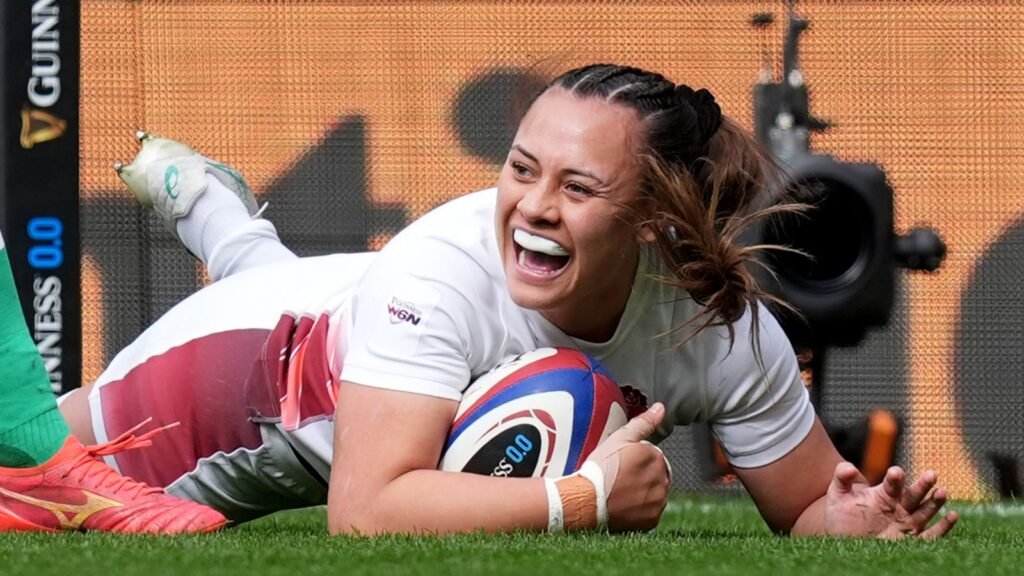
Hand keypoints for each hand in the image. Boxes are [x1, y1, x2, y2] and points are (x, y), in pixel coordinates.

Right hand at [585, 402, 670, 531]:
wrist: (586, 500)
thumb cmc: (599, 468)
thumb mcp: (619, 438)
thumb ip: (643, 423)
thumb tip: (661, 408)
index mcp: (656, 457)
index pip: (653, 455)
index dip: (636, 459)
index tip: (621, 463)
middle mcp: (662, 479)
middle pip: (656, 474)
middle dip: (643, 475)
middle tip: (620, 478)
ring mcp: (658, 501)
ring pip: (655, 493)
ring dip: (644, 492)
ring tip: (621, 492)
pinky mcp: (652, 519)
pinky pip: (651, 512)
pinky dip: (641, 509)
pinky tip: (624, 505)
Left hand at [824, 462, 958, 538]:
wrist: (844, 538)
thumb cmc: (842, 515)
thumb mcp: (837, 494)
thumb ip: (842, 477)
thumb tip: (850, 467)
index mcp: (884, 493)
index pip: (893, 483)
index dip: (895, 477)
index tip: (896, 472)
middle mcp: (899, 506)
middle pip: (913, 494)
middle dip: (922, 485)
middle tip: (932, 474)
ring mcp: (906, 523)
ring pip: (925, 511)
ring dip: (935, 502)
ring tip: (942, 492)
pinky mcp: (911, 540)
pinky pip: (931, 535)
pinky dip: (943, 527)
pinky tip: (953, 516)